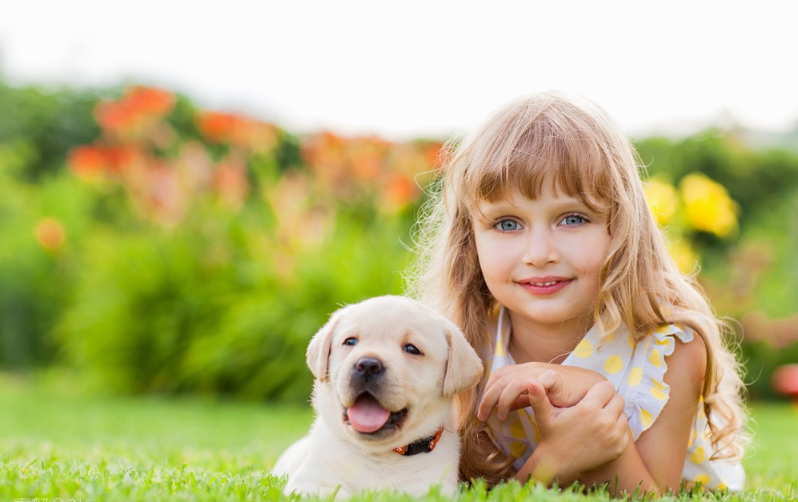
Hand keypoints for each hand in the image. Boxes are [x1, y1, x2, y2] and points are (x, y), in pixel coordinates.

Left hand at [477, 363, 606, 420]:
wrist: (591, 390)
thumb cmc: (564, 395)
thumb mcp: (536, 398)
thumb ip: (520, 400)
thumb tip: (501, 408)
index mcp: (523, 370)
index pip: (498, 377)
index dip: (487, 392)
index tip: (482, 412)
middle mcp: (529, 368)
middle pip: (499, 379)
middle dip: (487, 398)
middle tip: (482, 417)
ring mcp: (540, 371)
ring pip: (510, 381)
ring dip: (500, 399)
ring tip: (499, 416)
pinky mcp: (552, 377)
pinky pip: (529, 383)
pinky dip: (517, 395)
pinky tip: (514, 409)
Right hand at [522, 379, 629, 482]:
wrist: (559, 464)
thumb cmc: (551, 436)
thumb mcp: (544, 415)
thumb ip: (538, 396)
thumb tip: (529, 380)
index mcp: (588, 409)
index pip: (607, 387)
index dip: (599, 390)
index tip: (591, 396)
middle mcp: (604, 421)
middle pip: (618, 399)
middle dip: (608, 400)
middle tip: (596, 406)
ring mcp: (614, 436)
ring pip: (622, 415)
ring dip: (613, 415)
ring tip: (597, 419)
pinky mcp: (619, 448)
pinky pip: (624, 431)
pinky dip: (616, 430)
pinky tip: (601, 433)